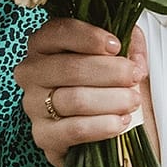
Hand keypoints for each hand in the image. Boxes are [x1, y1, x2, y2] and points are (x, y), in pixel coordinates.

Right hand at [15, 18, 147, 166]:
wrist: (101, 130)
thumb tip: (134, 56)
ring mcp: (33, 104)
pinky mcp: (43, 135)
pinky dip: (101, 126)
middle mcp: (32, 72)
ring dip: (111, 99)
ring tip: (132, 100)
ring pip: (74, 99)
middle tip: (134, 76)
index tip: (116, 46)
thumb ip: (128, 43)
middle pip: (70, 68)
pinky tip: (120, 122)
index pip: (59, 31)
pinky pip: (73, 130)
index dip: (90, 37)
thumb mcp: (119, 53)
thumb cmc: (106, 83)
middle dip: (110, 72)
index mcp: (45, 44)